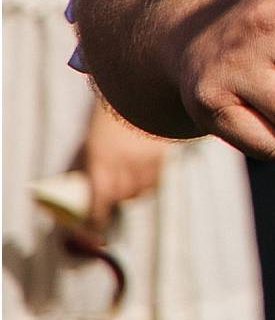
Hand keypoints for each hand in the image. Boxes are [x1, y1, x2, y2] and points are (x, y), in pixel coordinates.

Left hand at [79, 96, 165, 220]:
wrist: (132, 95)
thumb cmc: (103, 121)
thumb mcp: (87, 144)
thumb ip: (80, 168)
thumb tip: (68, 193)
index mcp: (100, 159)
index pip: (100, 200)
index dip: (97, 216)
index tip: (95, 225)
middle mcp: (124, 162)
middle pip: (120, 197)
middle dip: (113, 202)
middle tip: (107, 200)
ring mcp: (144, 159)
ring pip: (139, 191)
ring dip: (130, 193)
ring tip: (124, 184)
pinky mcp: (160, 155)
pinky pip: (153, 181)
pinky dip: (145, 184)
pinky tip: (138, 176)